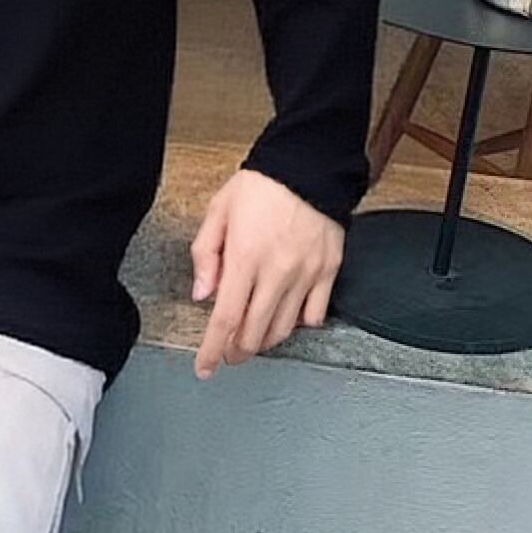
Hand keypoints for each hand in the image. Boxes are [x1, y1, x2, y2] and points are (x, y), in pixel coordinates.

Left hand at [190, 170, 343, 379]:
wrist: (309, 164)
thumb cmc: (261, 186)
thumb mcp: (218, 212)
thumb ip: (205, 256)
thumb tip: (202, 295)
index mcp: (245, 257)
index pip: (225, 319)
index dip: (212, 350)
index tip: (205, 368)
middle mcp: (277, 271)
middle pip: (254, 333)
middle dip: (236, 351)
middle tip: (228, 351)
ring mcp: (307, 274)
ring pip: (283, 329)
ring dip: (263, 341)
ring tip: (252, 335)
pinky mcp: (329, 270)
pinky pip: (315, 315)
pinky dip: (298, 324)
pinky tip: (285, 314)